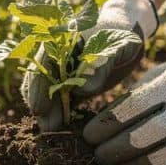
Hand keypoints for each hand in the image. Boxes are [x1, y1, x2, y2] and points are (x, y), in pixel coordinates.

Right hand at [21, 0, 157, 130]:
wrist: (128, 30)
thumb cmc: (121, 31)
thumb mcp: (115, 44)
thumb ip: (99, 64)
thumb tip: (80, 91)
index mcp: (60, 41)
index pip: (41, 64)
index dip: (37, 87)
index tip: (39, 108)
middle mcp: (56, 58)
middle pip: (40, 83)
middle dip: (42, 107)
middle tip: (47, 131)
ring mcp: (62, 72)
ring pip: (49, 95)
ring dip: (50, 114)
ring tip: (54, 134)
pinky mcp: (72, 86)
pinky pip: (62, 102)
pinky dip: (62, 114)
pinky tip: (65, 129)